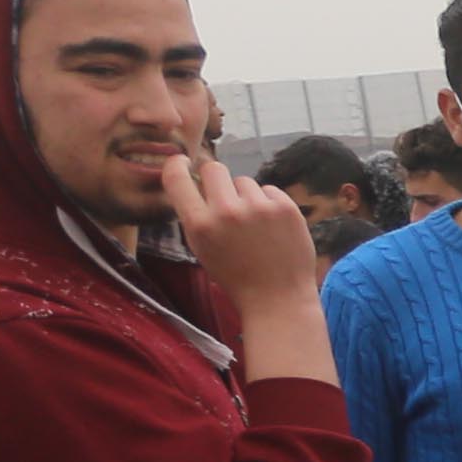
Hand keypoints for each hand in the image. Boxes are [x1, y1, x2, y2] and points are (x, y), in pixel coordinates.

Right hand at [162, 150, 325, 320]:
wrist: (277, 299)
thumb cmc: (236, 277)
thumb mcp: (202, 249)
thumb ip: (196, 216)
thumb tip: (196, 182)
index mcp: (200, 225)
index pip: (176, 177)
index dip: (177, 165)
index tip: (183, 162)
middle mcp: (227, 211)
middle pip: (214, 169)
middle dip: (216, 180)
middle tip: (225, 199)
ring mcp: (259, 207)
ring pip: (244, 182)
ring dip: (245, 197)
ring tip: (254, 225)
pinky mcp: (285, 206)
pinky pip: (269, 190)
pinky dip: (268, 203)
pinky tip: (272, 227)